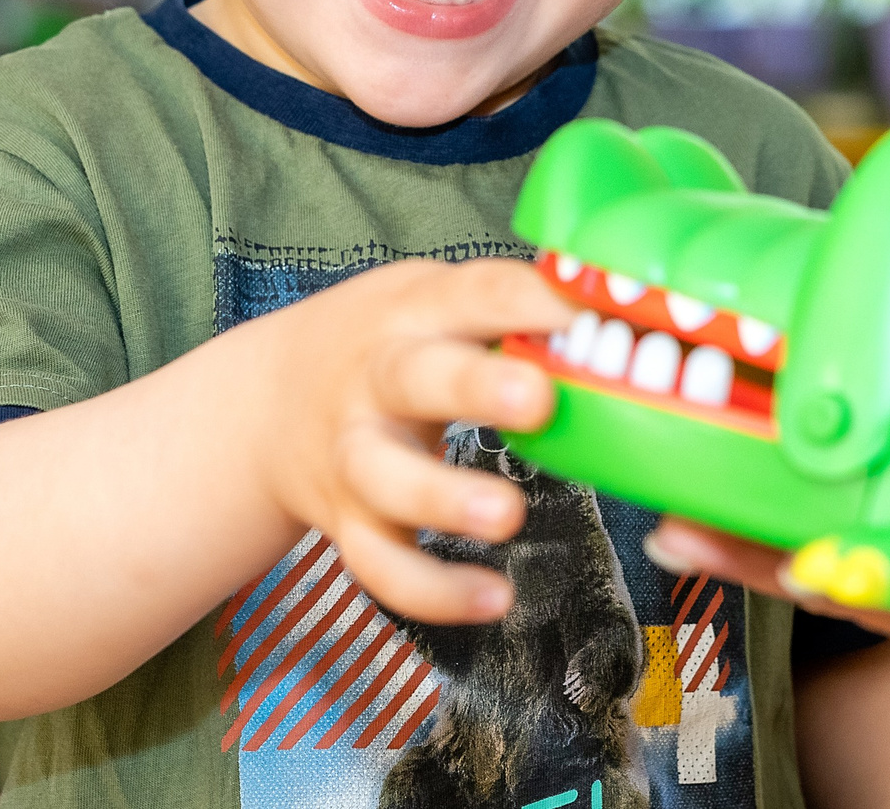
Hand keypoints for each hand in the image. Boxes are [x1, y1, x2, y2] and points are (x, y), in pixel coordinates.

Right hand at [252, 257, 573, 624]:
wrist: (266, 403)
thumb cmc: (389, 342)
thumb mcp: (436, 300)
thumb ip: (514, 306)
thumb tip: (623, 308)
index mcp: (415, 311)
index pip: (475, 292)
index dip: (531, 302)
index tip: (590, 315)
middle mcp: (376, 379)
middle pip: (417, 378)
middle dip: (476, 388)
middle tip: (539, 400)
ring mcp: (355, 455)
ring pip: (387, 480)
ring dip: (444, 500)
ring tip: (508, 516)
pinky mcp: (348, 523)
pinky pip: (383, 566)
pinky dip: (433, 591)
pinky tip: (494, 598)